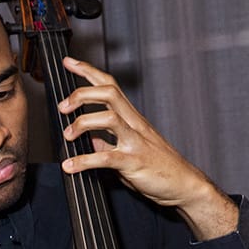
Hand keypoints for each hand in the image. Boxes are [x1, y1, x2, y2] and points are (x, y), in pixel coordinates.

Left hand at [56, 56, 237, 239]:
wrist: (185, 185)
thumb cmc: (159, 167)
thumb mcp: (129, 150)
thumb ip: (108, 143)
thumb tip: (90, 140)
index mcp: (132, 119)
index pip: (109, 86)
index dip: (88, 71)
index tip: (69, 62)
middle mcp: (134, 124)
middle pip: (108, 93)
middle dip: (82, 94)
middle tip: (63, 107)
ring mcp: (135, 141)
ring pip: (109, 117)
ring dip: (83, 123)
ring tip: (67, 136)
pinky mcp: (134, 162)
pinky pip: (106, 157)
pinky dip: (84, 160)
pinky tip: (70, 166)